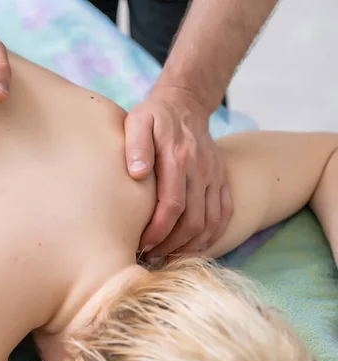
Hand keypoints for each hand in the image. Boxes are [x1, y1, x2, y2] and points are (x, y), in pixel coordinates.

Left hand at [124, 88, 233, 259]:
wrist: (185, 104)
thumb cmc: (154, 116)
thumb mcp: (138, 122)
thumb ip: (136, 145)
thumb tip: (137, 173)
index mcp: (178, 158)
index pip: (172, 205)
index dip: (157, 231)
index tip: (141, 243)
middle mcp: (200, 170)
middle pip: (192, 221)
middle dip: (171, 245)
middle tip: (151, 256)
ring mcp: (214, 176)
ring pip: (210, 223)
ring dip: (191, 246)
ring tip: (168, 256)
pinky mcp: (221, 180)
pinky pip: (224, 215)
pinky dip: (212, 236)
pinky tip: (193, 247)